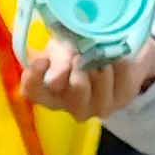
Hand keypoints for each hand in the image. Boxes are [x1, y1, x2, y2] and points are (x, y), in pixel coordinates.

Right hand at [21, 35, 154, 122]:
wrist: (114, 50)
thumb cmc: (78, 51)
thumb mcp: (61, 46)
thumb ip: (56, 58)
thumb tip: (56, 79)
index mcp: (49, 93)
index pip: (32, 92)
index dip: (35, 78)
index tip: (43, 60)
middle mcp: (71, 106)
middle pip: (77, 88)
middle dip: (81, 64)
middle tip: (82, 52)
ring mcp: (97, 107)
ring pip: (101, 80)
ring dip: (102, 60)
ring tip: (100, 54)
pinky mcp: (121, 100)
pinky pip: (122, 75)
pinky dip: (119, 60)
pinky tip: (115, 59)